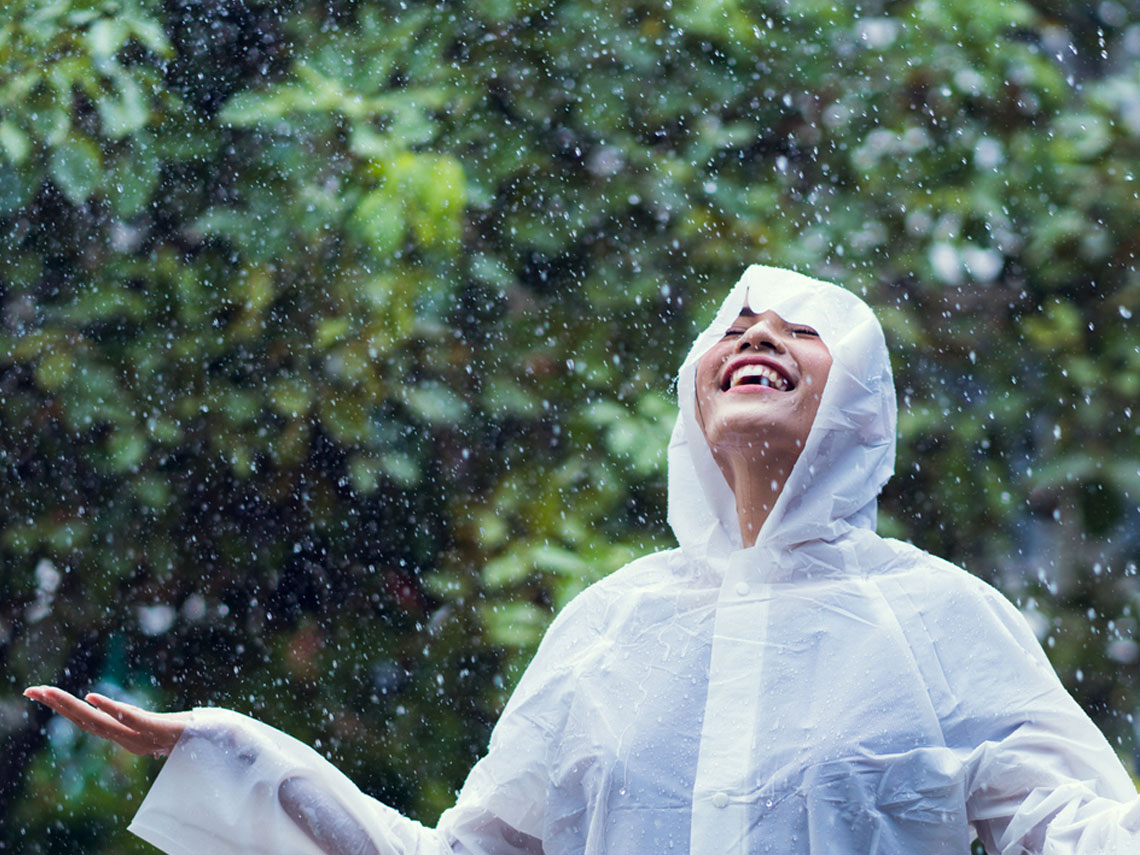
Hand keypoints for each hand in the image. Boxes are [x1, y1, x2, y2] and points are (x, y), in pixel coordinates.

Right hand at [24, 686, 189, 755]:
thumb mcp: (160, 729)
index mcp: (127, 737)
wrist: (222, 741)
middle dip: (58, 705)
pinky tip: (93, 697)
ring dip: (73, 707)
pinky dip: (111, 709)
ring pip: (101, 721)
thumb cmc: (193, 735)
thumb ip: (141, 724)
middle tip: (31, 689)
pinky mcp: (159, 730)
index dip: (65, 709)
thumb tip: (125, 717)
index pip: (89, 722)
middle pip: (86, 721)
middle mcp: (130, 740)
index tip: (41, 692)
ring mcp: (143, 737)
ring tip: (49, 692)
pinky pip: (132, 720)